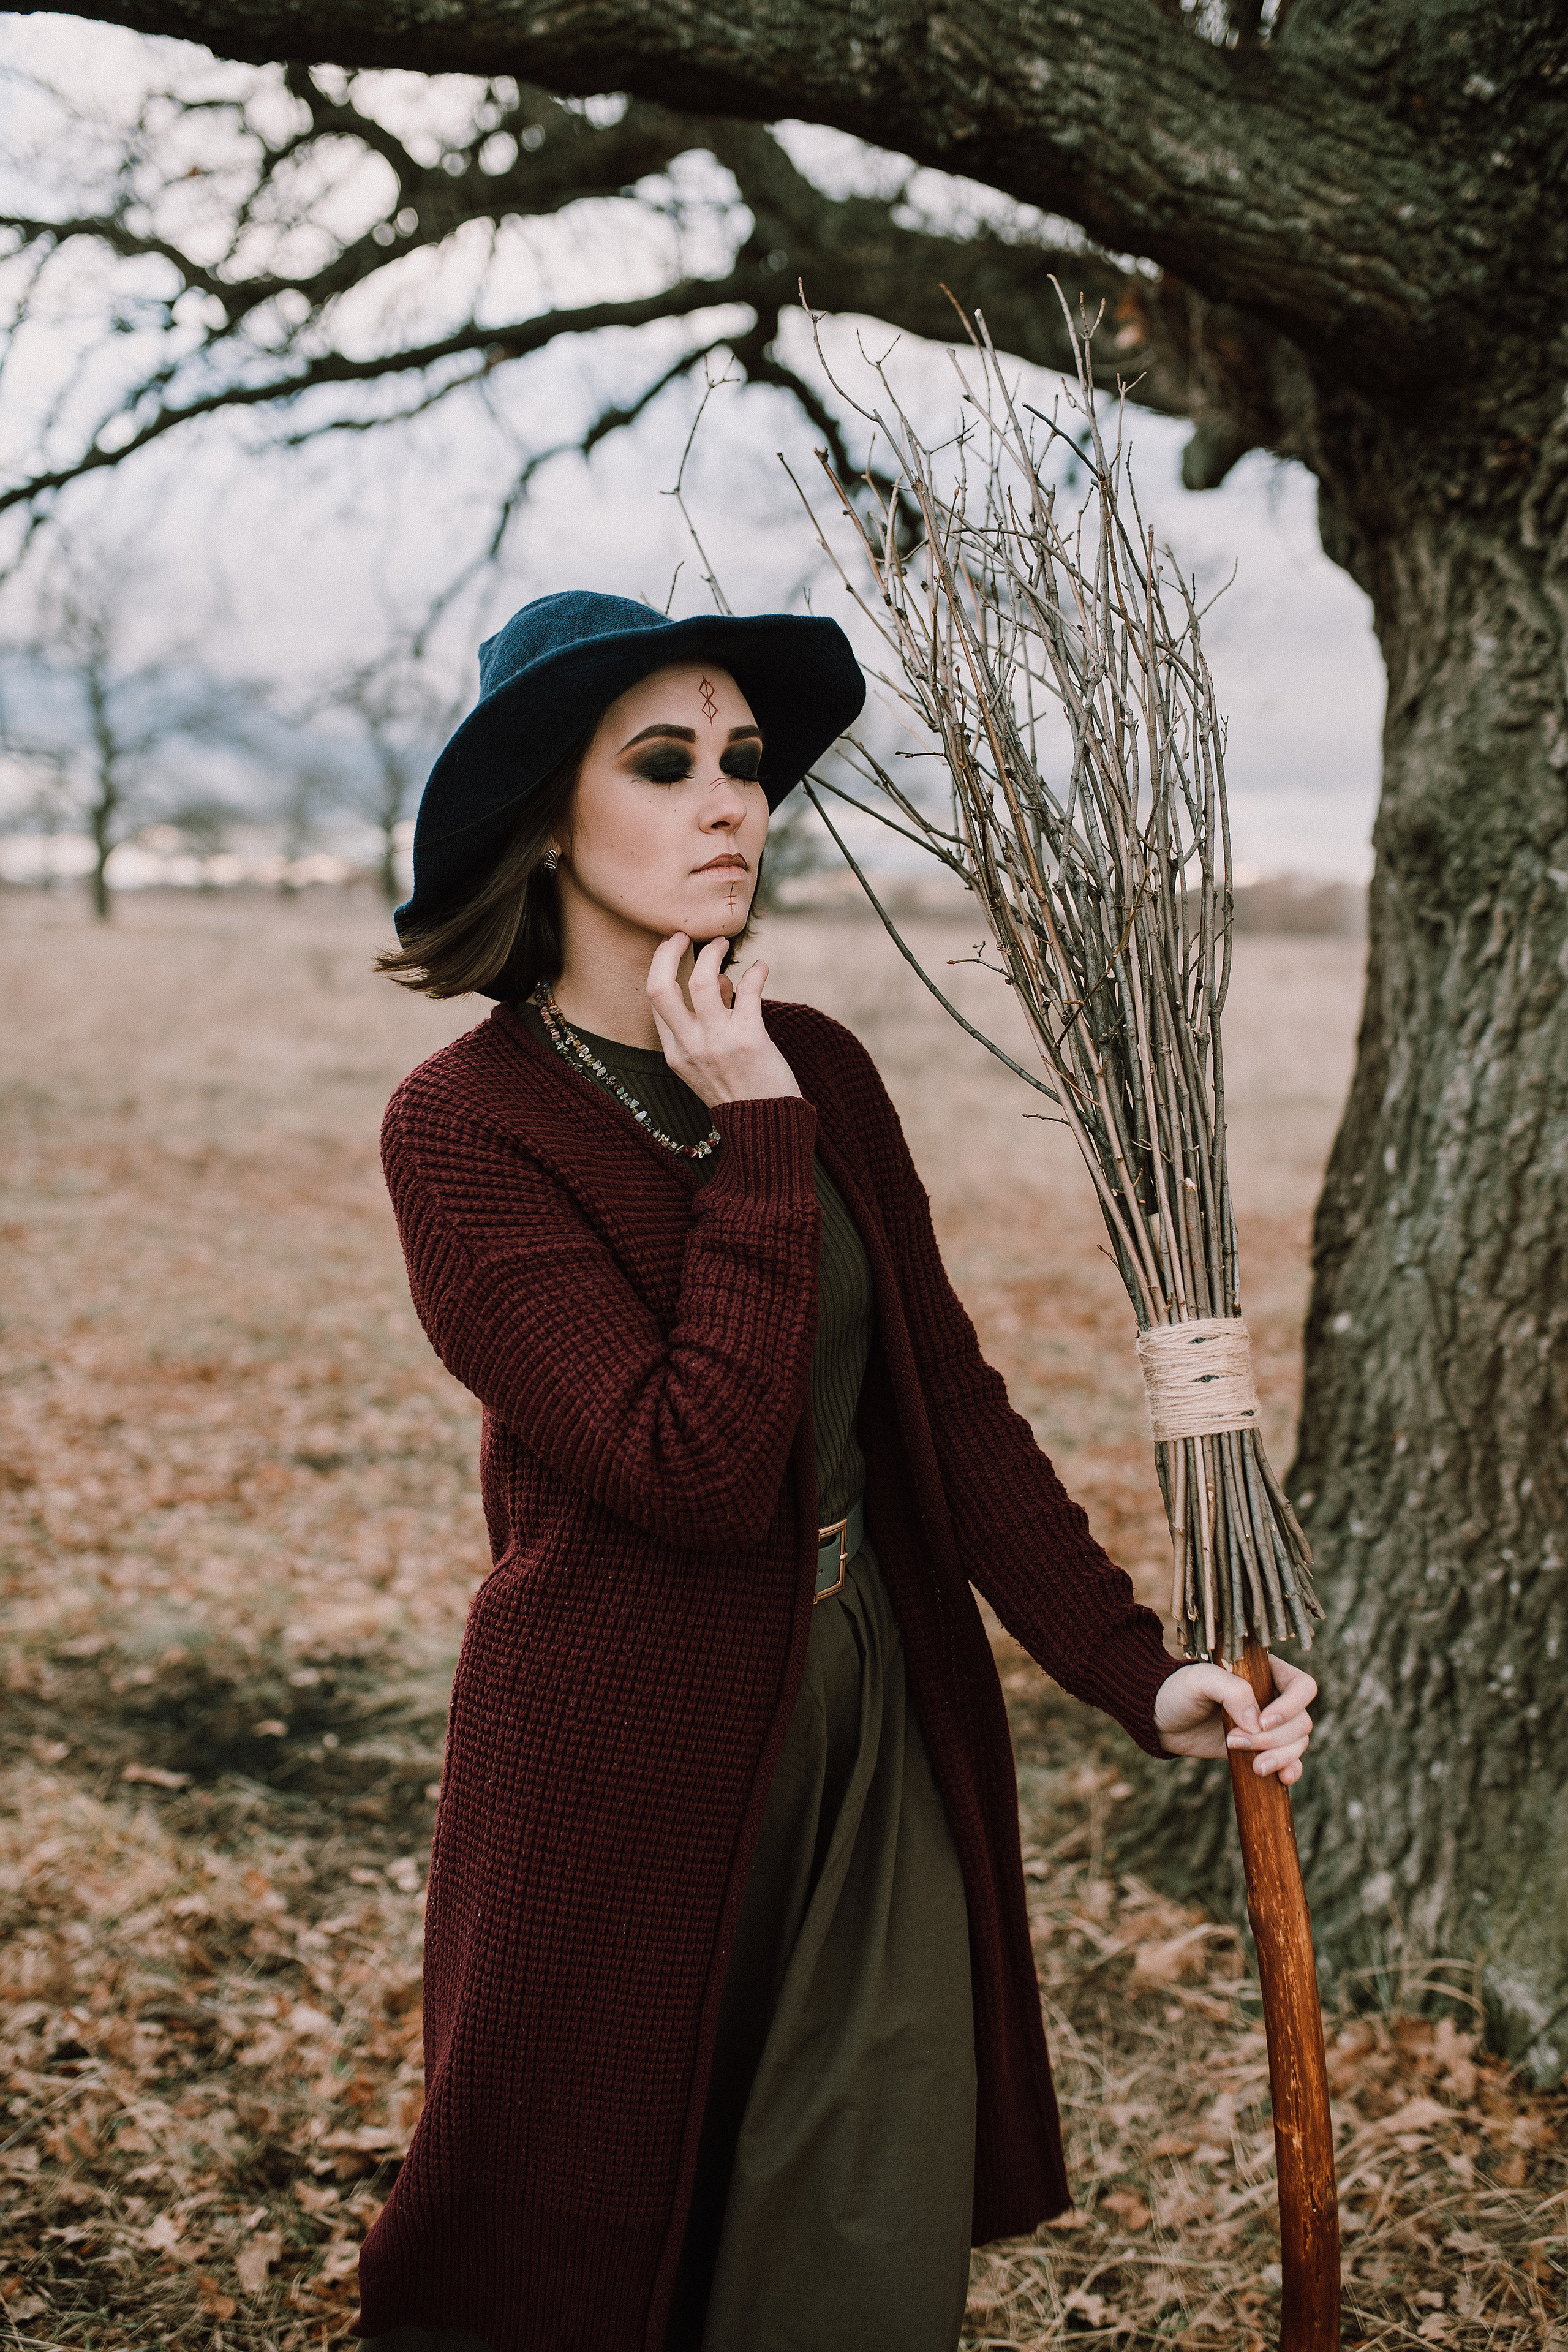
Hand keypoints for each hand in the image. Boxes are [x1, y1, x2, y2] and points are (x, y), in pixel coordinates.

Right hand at [646, 933, 802, 1106]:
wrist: (765, 1127)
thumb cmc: (739, 1089)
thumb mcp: (706, 1062)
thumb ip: (704, 1022)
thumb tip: (717, 980)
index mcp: (674, 1052)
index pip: (654, 998)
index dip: (661, 964)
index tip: (674, 945)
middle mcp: (690, 1045)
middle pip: (661, 986)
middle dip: (669, 951)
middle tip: (685, 935)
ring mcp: (718, 1042)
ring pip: (703, 981)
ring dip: (713, 954)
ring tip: (724, 945)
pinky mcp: (750, 1039)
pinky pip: (748, 991)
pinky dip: (756, 972)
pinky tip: (762, 968)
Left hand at [1153, 1655, 1316, 1784]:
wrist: (1162, 1719)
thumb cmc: (1181, 1690)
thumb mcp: (1201, 1680)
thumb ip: (1231, 1691)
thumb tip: (1257, 1723)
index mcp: (1266, 1672)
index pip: (1302, 1686)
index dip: (1290, 1707)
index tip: (1262, 1722)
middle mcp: (1274, 1699)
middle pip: (1300, 1721)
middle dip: (1272, 1739)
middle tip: (1234, 1742)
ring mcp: (1269, 1726)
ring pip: (1297, 1743)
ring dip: (1278, 1757)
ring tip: (1251, 1765)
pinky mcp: (1262, 1749)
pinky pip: (1290, 1761)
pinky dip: (1290, 1770)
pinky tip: (1282, 1778)